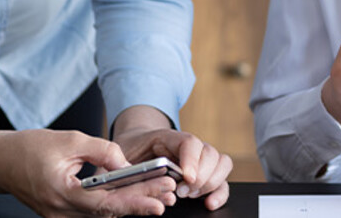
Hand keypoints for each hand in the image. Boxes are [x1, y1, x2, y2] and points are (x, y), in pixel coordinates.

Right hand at [0, 129, 175, 217]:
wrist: (0, 162)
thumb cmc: (28, 149)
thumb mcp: (70, 140)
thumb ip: (102, 150)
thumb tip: (126, 162)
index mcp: (62, 193)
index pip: (105, 204)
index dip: (134, 204)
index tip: (158, 201)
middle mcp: (62, 212)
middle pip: (109, 212)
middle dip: (141, 202)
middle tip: (169, 192)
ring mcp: (61, 216)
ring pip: (104, 214)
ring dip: (131, 202)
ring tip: (160, 191)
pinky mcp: (63, 214)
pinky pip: (94, 211)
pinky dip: (115, 202)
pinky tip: (135, 193)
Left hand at [110, 105, 231, 210]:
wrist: (136, 147)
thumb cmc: (128, 151)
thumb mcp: (117, 153)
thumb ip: (117, 161)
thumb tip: (119, 172)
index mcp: (167, 137)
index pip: (189, 142)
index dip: (191, 160)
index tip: (186, 178)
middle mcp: (189, 146)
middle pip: (209, 154)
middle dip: (200, 177)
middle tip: (182, 192)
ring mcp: (200, 159)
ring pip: (222, 163)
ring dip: (211, 183)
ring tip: (191, 195)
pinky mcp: (205, 174)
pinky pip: (223, 180)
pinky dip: (220, 192)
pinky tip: (208, 203)